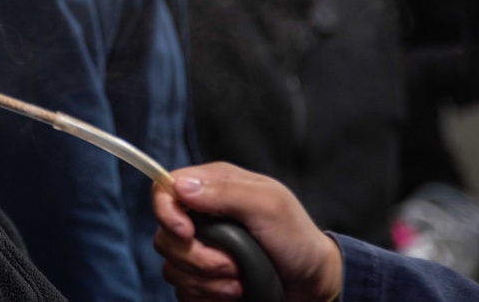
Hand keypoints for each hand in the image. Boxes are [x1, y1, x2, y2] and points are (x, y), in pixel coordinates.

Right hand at [152, 162, 341, 301]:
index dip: (165, 211)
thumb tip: (180, 187)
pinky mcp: (202, 278)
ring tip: (238, 283)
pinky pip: (182, 289)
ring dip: (205, 281)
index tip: (186, 233)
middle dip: (196, 257)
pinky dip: (205, 296)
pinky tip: (232, 293)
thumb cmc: (297, 239)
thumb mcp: (269, 206)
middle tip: (231, 265)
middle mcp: (201, 215)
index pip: (164, 189)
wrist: (314, 286)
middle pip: (164, 234)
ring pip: (171, 266)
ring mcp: (201, 248)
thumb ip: (226, 192)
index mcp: (213, 187)